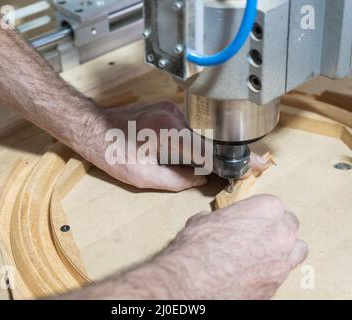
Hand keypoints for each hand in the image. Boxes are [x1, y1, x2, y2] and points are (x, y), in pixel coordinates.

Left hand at [75, 100, 271, 190]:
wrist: (94, 127)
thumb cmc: (112, 153)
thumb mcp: (143, 176)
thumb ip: (176, 180)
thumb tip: (200, 180)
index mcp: (170, 132)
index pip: (211, 150)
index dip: (234, 161)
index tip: (256, 165)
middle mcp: (176, 115)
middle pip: (209, 139)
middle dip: (222, 155)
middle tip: (237, 168)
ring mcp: (172, 108)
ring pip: (200, 132)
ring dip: (205, 148)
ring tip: (200, 163)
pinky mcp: (169, 107)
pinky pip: (190, 125)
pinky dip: (194, 139)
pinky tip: (185, 150)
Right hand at [158, 194, 307, 298]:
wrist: (192, 281)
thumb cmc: (196, 248)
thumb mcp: (203, 221)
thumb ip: (220, 218)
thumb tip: (215, 223)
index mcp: (265, 209)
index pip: (273, 204)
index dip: (259, 212)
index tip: (250, 217)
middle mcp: (280, 233)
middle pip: (289, 224)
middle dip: (275, 228)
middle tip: (257, 233)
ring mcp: (282, 260)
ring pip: (296, 249)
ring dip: (284, 248)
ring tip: (265, 252)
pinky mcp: (277, 284)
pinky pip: (284, 272)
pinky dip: (274, 270)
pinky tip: (257, 270)